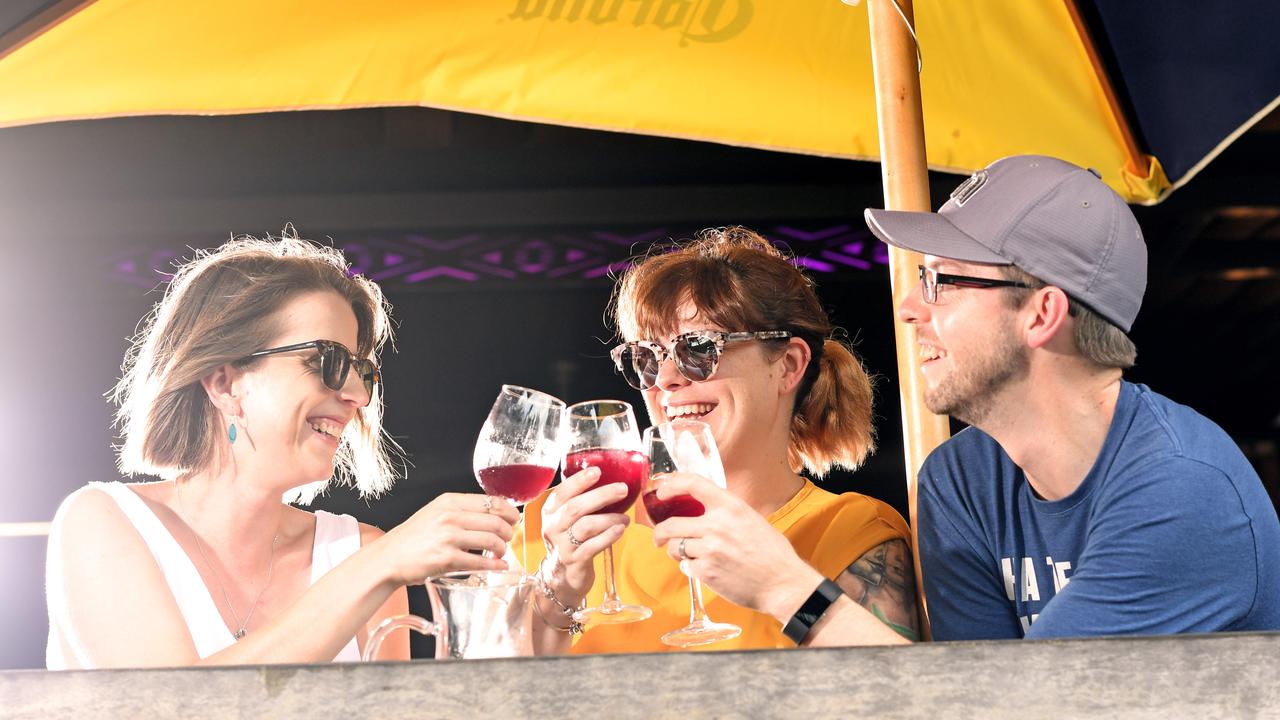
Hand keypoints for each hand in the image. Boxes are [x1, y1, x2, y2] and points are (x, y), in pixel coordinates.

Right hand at [378, 492, 519, 585]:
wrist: (389, 557)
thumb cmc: (413, 537)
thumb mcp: (435, 512)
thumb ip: (461, 510)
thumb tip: (494, 513)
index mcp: (449, 502)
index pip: (492, 502)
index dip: (509, 512)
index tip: (515, 519)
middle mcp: (449, 516)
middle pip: (496, 521)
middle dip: (509, 532)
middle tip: (508, 538)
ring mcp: (448, 538)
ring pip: (492, 541)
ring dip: (502, 548)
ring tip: (500, 552)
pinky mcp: (447, 559)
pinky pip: (480, 562)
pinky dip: (495, 565)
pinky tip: (499, 565)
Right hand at [538, 466, 629, 603]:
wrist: (561, 576)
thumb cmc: (570, 540)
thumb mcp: (567, 520)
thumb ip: (581, 502)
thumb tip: (611, 481)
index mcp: (550, 512)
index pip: (562, 492)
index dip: (579, 480)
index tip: (597, 471)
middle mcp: (553, 527)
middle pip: (576, 507)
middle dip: (601, 495)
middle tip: (622, 489)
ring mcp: (562, 545)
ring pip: (586, 526)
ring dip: (610, 518)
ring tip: (626, 517)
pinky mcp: (574, 561)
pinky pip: (592, 546)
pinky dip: (609, 536)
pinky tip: (620, 530)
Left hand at [650, 474, 821, 619]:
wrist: (783, 583)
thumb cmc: (772, 553)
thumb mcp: (751, 519)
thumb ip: (725, 513)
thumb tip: (702, 511)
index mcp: (730, 506)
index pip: (692, 483)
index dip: (671, 485)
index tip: (661, 492)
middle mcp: (716, 525)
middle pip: (670, 524)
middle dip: (659, 533)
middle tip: (659, 537)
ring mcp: (709, 549)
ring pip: (674, 547)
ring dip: (677, 552)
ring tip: (689, 556)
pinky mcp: (706, 572)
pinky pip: (685, 567)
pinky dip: (691, 568)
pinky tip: (706, 569)